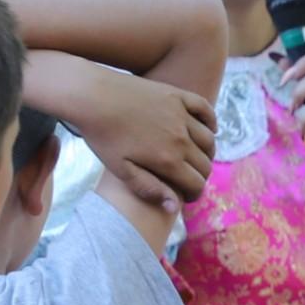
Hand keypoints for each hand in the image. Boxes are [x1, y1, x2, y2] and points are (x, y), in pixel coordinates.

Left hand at [88, 72, 218, 204]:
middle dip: (199, 176)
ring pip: (209, 140)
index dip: (194, 194)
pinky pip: (205, 109)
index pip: (196, 183)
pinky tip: (208, 129)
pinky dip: (211, 122)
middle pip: (205, 163)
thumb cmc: (102, 136)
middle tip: (188, 178)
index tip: (187, 196)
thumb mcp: (120, 169)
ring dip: (206, 152)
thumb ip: (149, 188)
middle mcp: (181, 138)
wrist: (93, 96)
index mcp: (168, 159)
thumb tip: (175, 208)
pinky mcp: (178, 96)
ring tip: (195, 157)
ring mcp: (182, 115)